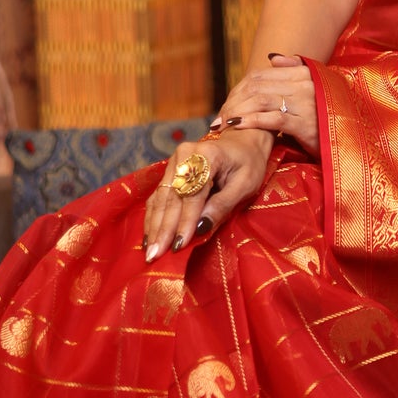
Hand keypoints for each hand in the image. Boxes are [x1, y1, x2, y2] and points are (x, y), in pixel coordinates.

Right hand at [143, 129, 271, 259]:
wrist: (243, 141)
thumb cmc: (249, 164)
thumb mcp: (246, 184)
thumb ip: (224, 204)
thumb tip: (200, 227)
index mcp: (207, 155)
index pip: (193, 195)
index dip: (185, 222)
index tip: (178, 246)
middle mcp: (185, 155)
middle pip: (172, 198)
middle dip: (163, 229)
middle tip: (155, 255)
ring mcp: (175, 161)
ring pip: (161, 198)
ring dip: (154, 226)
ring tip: (149, 251)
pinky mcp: (171, 170)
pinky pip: (159, 196)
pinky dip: (153, 217)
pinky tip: (148, 235)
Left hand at [212, 54, 318, 152]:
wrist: (343, 142)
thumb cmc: (322, 119)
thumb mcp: (310, 91)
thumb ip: (292, 70)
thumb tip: (272, 57)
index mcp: (304, 74)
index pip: (261, 75)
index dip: (239, 88)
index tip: (226, 104)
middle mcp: (306, 84)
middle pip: (257, 87)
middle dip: (234, 102)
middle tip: (219, 118)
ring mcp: (306, 103)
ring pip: (261, 101)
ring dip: (238, 112)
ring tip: (224, 124)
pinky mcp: (305, 124)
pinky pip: (272, 119)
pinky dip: (251, 121)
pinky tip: (238, 126)